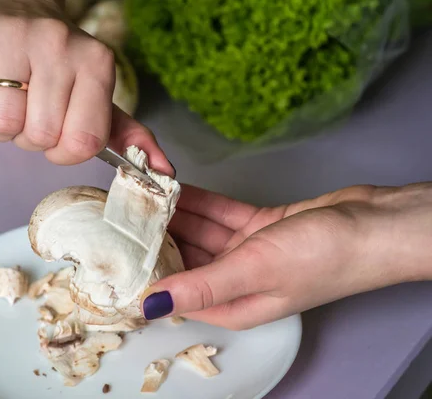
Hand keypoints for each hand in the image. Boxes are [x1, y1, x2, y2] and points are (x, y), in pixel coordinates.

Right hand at [0, 0, 173, 175]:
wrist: (14, 1)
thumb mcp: (96, 93)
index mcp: (97, 64)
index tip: (56, 134)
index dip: (63, 152)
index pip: (83, 143)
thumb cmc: (57, 61)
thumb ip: (126, 133)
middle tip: (28, 107)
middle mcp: (60, 45)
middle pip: (39, 137)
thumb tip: (164, 173)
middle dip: (28, 137)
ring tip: (6, 96)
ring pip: (3, 126)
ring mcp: (15, 37)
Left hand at [141, 183, 431, 328]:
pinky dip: (200, 202)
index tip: (119, 250)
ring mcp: (248, 251)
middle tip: (126, 212)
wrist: (375, 224)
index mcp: (233, 304)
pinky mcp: (259, 225)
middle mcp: (237, 280)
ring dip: (176, 215)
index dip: (149, 273)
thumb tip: (151, 306)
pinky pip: (220, 213)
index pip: (178, 292)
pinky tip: (174, 188)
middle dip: (159, 238)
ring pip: (201, 232)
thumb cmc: (324, 257)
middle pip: (186, 259)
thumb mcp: (254, 271)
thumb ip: (201, 286)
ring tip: (142, 195)